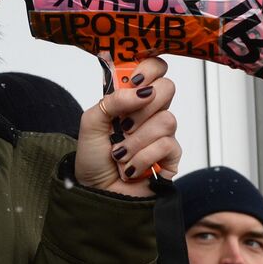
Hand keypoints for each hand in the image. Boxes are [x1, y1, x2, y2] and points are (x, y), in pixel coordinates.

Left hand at [74, 57, 180, 195]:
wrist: (97, 195)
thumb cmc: (93, 159)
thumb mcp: (91, 122)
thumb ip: (113, 100)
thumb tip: (141, 91)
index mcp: (132, 99)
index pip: (155, 68)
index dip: (150, 68)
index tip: (134, 81)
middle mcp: (150, 113)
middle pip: (168, 87)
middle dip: (142, 108)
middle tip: (124, 125)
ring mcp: (162, 134)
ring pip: (166, 120)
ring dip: (136, 141)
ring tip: (120, 155)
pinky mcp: (171, 157)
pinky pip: (168, 145)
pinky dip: (143, 158)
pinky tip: (131, 168)